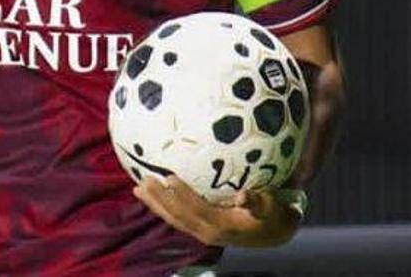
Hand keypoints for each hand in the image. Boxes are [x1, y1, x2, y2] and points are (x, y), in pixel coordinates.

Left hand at [132, 175, 298, 247]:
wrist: (272, 233)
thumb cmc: (270, 215)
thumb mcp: (269, 207)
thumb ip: (257, 201)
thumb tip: (242, 195)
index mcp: (221, 225)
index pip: (195, 209)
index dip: (181, 194)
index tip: (168, 176)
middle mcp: (207, 231)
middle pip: (177, 216)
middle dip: (159, 200)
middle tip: (143, 181)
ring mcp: (201, 232)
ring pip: (173, 219)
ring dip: (155, 204)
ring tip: (138, 188)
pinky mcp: (200, 229)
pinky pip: (177, 218)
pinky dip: (163, 207)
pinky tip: (153, 195)